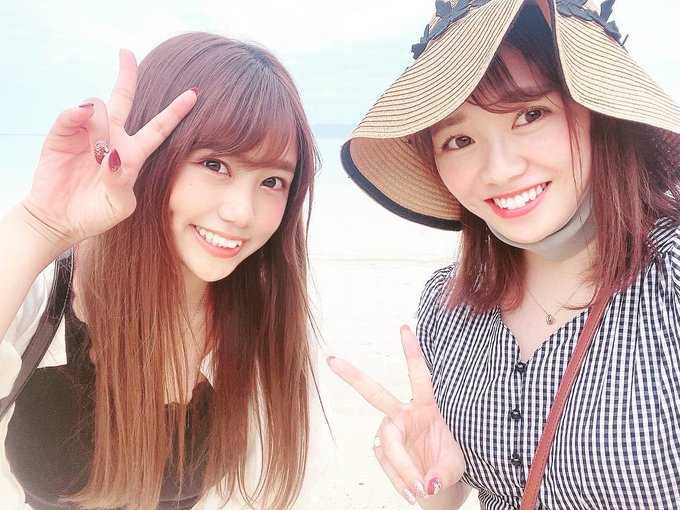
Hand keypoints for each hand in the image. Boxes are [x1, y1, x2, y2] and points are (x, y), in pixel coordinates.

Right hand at [22, 49, 196, 247]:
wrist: (61, 220)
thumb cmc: (96, 214)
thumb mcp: (119, 206)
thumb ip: (122, 182)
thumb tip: (113, 154)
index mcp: (134, 154)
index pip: (159, 128)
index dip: (176, 111)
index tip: (194, 93)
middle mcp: (113, 138)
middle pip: (124, 100)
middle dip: (127, 75)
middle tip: (126, 52)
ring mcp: (87, 134)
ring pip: (99, 107)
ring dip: (100, 124)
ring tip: (95, 155)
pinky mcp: (63, 135)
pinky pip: (71, 114)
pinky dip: (76, 113)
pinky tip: (81, 119)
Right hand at [328, 326, 464, 505]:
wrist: (437, 487)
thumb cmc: (447, 466)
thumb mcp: (455, 467)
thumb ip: (442, 473)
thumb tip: (425, 482)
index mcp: (426, 407)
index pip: (419, 376)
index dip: (412, 353)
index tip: (404, 328)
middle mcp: (404, 415)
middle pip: (375, 395)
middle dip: (353, 377)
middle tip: (332, 360)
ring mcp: (391, 432)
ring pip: (388, 446)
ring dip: (402, 469)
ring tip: (418, 489)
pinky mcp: (383, 451)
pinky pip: (388, 467)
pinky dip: (399, 481)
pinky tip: (410, 491)